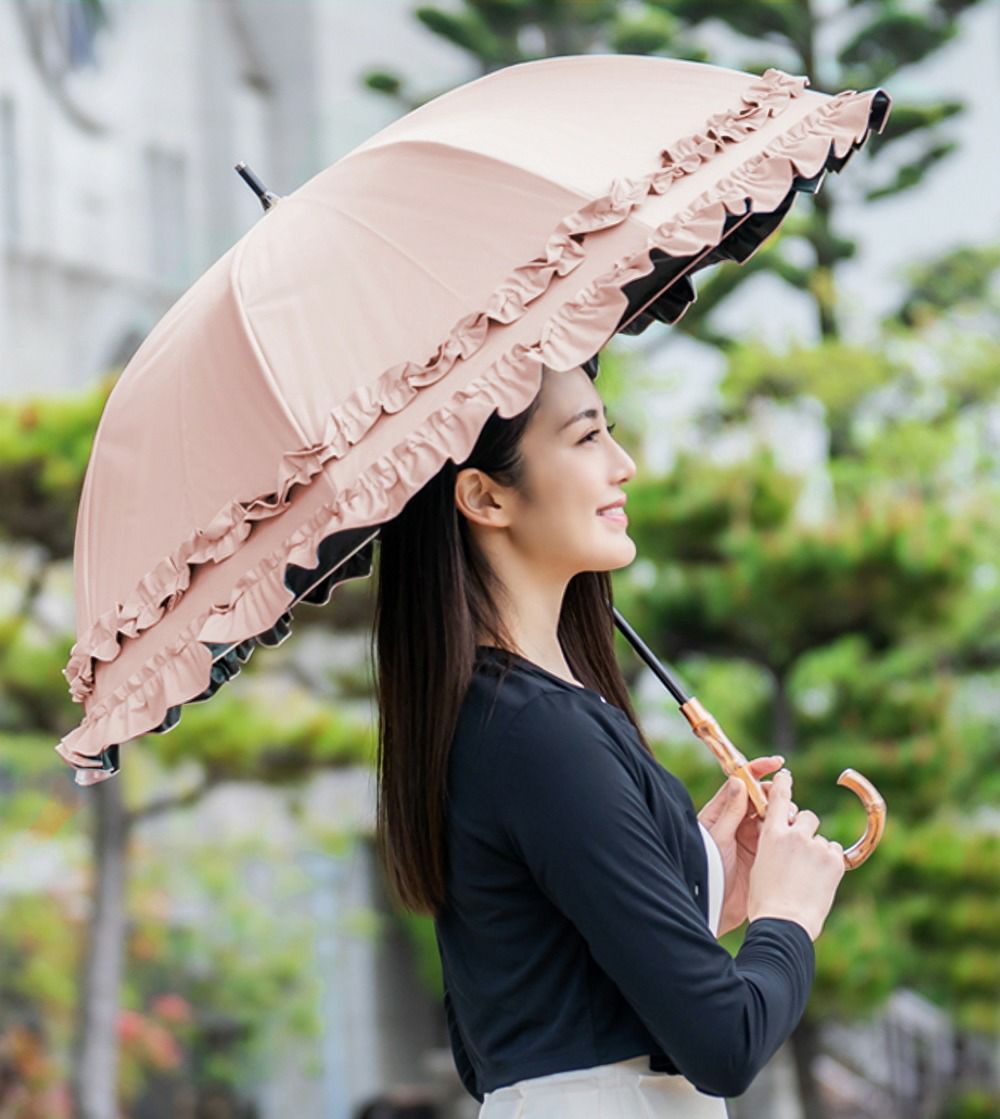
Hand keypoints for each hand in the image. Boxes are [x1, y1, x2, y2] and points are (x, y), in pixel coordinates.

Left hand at [697, 755, 784, 936]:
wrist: (712, 906)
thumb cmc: (706, 869)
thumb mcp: (717, 838)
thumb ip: (729, 812)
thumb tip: (738, 781)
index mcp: (723, 812)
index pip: (742, 783)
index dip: (759, 770)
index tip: (777, 763)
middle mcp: (738, 822)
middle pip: (763, 798)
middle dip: (777, 795)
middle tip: (784, 804)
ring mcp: (752, 838)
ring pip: (775, 817)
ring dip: (785, 814)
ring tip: (789, 821)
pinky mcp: (764, 855)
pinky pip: (780, 838)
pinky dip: (790, 833)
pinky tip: (799, 834)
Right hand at [746, 768, 845, 940]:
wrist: (785, 922)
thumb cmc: (766, 899)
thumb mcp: (760, 863)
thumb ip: (773, 845)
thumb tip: (783, 838)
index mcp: (772, 834)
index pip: (779, 799)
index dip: (782, 784)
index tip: (785, 774)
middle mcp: (795, 835)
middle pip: (807, 816)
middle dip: (806, 828)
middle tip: (802, 850)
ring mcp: (817, 847)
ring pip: (822, 838)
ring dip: (818, 850)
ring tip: (809, 875)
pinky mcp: (834, 861)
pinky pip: (835, 852)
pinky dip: (830, 863)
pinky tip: (820, 880)